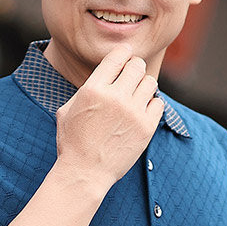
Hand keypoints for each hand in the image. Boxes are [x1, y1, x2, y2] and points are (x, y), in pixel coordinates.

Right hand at [55, 44, 164, 193]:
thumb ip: (86, 88)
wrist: (85, 172)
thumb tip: (105, 72)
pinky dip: (152, 104)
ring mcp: (133, 112)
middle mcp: (115, 97)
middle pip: (137, 66)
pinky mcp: (146, 128)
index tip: (126, 56)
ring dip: (144, 85)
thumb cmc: (73, 142)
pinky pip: (158, 104)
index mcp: (93, 89)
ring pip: (150, 82)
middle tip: (132, 75)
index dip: (124, 53)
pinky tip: (141, 110)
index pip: (117, 56)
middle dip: (135, 68)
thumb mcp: (67, 109)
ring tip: (136, 94)